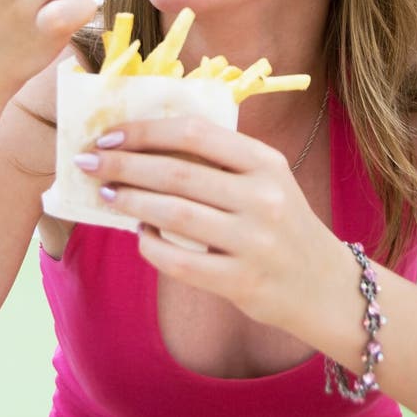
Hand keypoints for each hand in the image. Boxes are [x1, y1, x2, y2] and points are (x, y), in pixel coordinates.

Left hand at [76, 114, 332, 338]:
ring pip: (175, 214)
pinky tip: (138, 236)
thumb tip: (148, 144)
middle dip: (125, 165)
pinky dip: (152, 247)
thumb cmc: (283, 222)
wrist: (326, 285)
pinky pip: (183, 262)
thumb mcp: (266, 179)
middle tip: (90, 162)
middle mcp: (263, 197)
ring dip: (131, 201)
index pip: (196, 133)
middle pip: (178, 172)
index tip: (110, 135)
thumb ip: (220, 160)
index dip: (147, 131)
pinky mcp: (244, 281)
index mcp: (265, 161)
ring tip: (105, 194)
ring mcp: (255, 241)